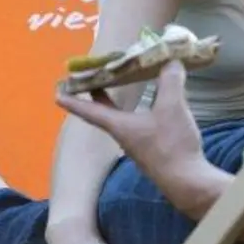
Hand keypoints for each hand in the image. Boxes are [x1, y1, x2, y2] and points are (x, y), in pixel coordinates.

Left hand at [56, 61, 213, 211]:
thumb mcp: (171, 107)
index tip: (57, 94)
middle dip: (97, 96)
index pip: (90, 110)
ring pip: (122, 120)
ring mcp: (138, 145)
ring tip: (120, 88)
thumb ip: (170, 82)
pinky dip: (138, 112)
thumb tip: (170, 62)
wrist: (186, 182)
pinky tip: (152, 108)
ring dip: (117, 104)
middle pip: (105, 113)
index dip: (74, 101)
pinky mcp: (153, 151)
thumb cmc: (171, 145)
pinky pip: (139, 126)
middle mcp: (124, 135)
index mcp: (119, 125)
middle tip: (91, 80)